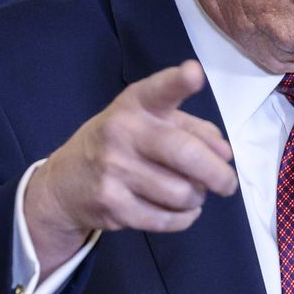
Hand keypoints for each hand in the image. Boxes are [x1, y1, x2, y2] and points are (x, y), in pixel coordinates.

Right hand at [23, 60, 237, 272]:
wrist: (65, 180)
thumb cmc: (121, 143)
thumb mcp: (149, 122)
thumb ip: (192, 128)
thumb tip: (224, 153)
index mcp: (135, 103)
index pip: (159, 90)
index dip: (179, 81)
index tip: (194, 74)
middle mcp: (122, 131)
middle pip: (184, 153)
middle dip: (217, 174)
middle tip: (228, 184)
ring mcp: (114, 169)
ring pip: (181, 192)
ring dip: (197, 198)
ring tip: (193, 193)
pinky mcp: (111, 205)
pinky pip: (165, 218)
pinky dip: (184, 218)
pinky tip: (183, 211)